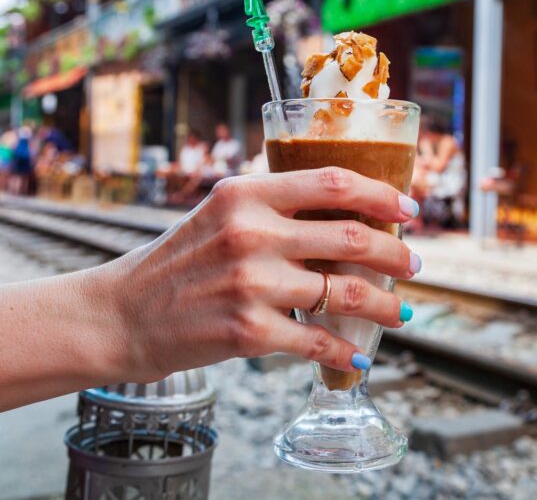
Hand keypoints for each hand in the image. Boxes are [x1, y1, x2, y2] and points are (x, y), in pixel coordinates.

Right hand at [103, 167, 418, 381]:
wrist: (122, 314)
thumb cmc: (177, 262)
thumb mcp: (219, 213)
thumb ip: (273, 206)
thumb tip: (345, 213)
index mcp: (246, 194)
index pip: (332, 182)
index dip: (381, 194)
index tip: (409, 209)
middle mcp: (250, 233)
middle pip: (351, 237)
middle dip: (396, 253)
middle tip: (414, 264)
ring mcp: (250, 284)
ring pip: (346, 293)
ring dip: (385, 305)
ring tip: (400, 312)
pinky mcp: (247, 331)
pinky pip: (317, 340)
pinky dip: (346, 351)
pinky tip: (359, 354)